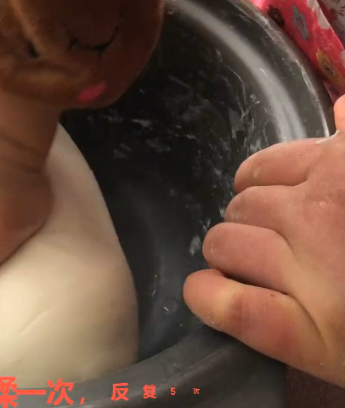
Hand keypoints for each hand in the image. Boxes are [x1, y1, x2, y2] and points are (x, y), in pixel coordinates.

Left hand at [184, 97, 344, 387]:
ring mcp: (313, 273)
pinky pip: (233, 306)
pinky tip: (206, 291)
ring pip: (225, 247)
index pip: (266, 167)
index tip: (271, 201)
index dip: (259, 185)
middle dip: (246, 221)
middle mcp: (322, 213)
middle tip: (265, 240)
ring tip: (241, 266)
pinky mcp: (310, 334)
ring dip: (226, 254)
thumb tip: (341, 109)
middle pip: (243, 207)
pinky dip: (207, 297)